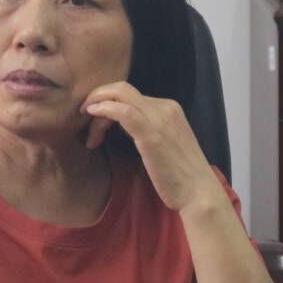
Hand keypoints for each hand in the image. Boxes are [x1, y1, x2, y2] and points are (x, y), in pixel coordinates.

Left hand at [81, 82, 223, 213]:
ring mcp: (159, 118)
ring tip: (90, 133)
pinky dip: (103, 108)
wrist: (199, 192)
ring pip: (119, 96)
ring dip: (96, 106)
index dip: (108, 104)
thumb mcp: (164, 144)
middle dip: (98, 98)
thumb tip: (125, 127)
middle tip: (84, 117)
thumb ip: (148, 130)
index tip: (96, 123)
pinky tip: (92, 115)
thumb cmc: (180, 176)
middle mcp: (164, 107)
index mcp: (168, 108)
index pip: (131, 95)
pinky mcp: (151, 134)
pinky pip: (122, 111)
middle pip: (122, 90)